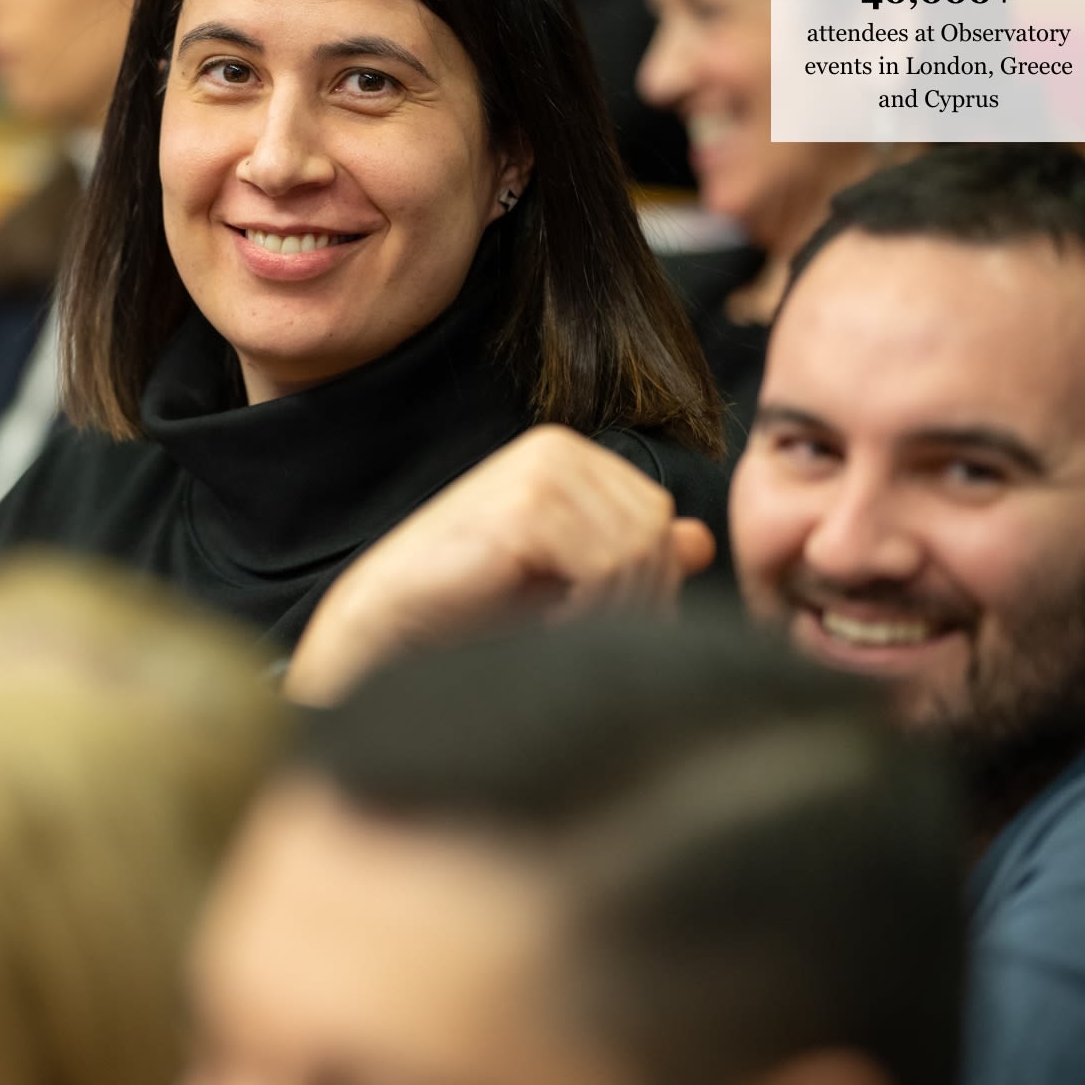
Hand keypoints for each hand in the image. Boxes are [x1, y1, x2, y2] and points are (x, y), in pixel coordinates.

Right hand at [285, 425, 715, 704]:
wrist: (386, 630)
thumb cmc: (464, 610)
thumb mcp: (564, 580)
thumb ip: (626, 553)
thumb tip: (697, 540)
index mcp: (568, 456)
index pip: (659, 518)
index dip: (645, 584)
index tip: (596, 624)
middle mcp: (557, 448)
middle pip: (655, 531)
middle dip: (632, 598)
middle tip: (576, 636)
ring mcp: (540, 470)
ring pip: (639, 549)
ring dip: (607, 609)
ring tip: (551, 629)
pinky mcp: (526, 504)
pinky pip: (607, 564)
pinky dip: (587, 610)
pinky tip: (540, 624)